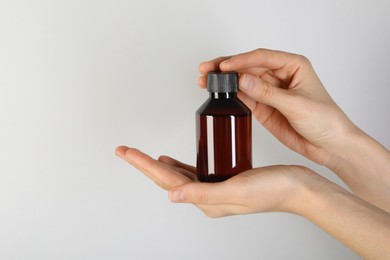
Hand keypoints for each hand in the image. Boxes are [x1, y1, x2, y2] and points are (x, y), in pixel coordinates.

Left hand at [115, 146, 315, 216]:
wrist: (297, 187)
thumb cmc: (273, 189)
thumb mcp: (236, 190)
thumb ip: (203, 193)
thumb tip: (172, 195)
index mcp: (207, 200)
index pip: (167, 179)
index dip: (144, 164)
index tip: (127, 152)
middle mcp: (207, 197)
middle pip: (167, 177)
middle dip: (144, 163)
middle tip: (126, 151)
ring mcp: (214, 188)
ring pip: (178, 175)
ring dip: (158, 164)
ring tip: (142, 156)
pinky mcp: (224, 179)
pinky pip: (194, 172)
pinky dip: (179, 164)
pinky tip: (173, 159)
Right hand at [198, 49, 358, 167]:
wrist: (331, 146)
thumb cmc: (326, 120)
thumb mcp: (296, 104)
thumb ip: (267, 93)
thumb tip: (241, 80)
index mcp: (293, 66)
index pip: (262, 57)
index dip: (240, 60)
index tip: (224, 66)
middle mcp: (279, 76)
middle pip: (248, 67)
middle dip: (226, 68)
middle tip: (206, 69)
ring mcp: (270, 92)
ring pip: (242, 82)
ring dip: (225, 82)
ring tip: (205, 81)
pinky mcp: (264, 108)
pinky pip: (244, 98)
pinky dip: (231, 96)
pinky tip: (218, 94)